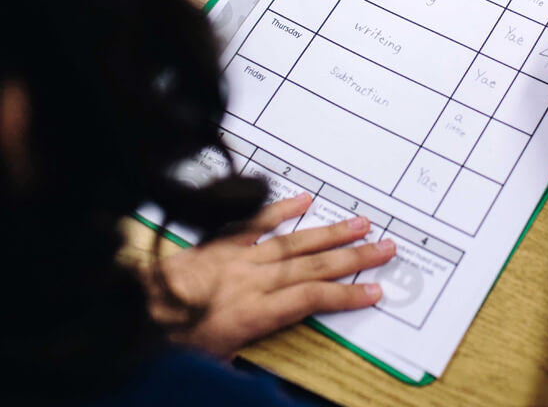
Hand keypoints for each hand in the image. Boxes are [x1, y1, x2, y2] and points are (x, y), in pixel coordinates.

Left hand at [144, 194, 394, 357]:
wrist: (134, 309)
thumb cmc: (171, 342)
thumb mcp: (213, 364)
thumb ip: (246, 360)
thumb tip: (264, 376)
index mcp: (254, 315)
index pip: (311, 300)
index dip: (346, 296)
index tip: (375, 290)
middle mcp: (253, 281)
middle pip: (313, 267)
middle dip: (353, 257)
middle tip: (386, 247)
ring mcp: (239, 257)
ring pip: (294, 242)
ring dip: (330, 232)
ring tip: (361, 222)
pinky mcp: (222, 242)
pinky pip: (256, 222)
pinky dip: (282, 208)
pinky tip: (305, 199)